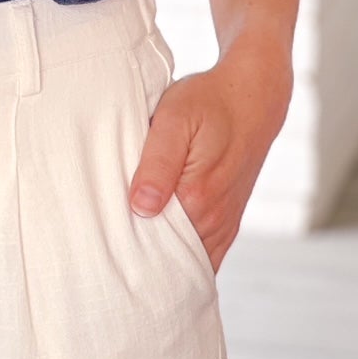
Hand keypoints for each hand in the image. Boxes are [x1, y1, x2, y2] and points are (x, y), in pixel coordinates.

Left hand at [128, 30, 293, 272]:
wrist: (253, 96)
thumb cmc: (208, 102)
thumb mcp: (174, 119)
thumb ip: (158, 164)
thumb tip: (142, 207)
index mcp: (197, 198)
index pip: (154, 245)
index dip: (126, 249)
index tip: (103, 251)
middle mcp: (213, 219)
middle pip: (170, 258)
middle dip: (142, 261)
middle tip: (110, 259)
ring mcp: (224, 224)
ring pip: (188, 261)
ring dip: (163, 261)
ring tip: (130, 258)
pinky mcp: (228, 221)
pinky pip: (205, 255)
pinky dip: (184, 258)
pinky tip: (162, 252)